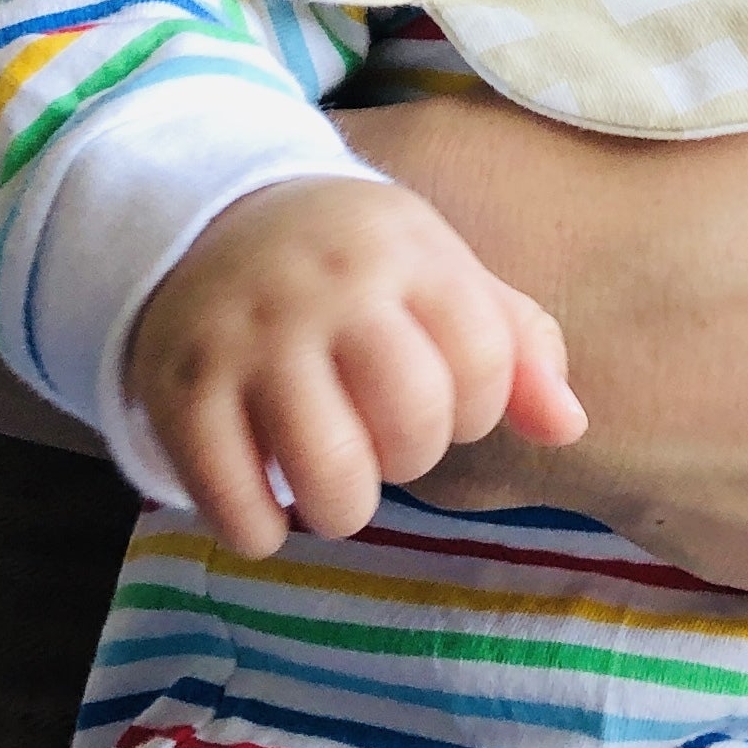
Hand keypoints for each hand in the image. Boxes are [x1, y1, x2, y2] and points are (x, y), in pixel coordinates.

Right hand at [122, 177, 584, 554]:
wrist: (203, 218)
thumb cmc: (352, 267)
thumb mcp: (439, 272)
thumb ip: (516, 342)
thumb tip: (568, 425)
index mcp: (404, 251)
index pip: (484, 364)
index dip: (475, 407)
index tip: (440, 399)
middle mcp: (325, 287)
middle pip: (413, 422)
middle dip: (409, 457)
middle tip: (377, 439)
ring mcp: (247, 337)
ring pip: (329, 474)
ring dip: (342, 508)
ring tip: (331, 483)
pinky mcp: (179, 388)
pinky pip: (236, 502)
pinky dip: (260, 530)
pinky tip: (265, 504)